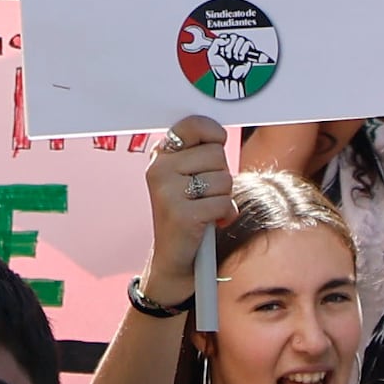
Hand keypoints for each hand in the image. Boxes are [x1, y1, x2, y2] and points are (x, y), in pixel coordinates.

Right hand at [140, 118, 236, 293]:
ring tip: (205, 209)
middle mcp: (159, 170)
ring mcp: (167, 192)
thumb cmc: (188, 212)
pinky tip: (209, 223)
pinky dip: (224, 214)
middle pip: (217, 154)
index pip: (192, 125)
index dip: (213, 133)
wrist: (174, 259)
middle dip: (221, 175)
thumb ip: (199, 154)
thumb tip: (219, 134)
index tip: (216, 142)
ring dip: (223, 197)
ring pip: (223, 179)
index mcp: (160, 156)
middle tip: (204, 194)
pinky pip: (223, 202)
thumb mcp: (188, 177)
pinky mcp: (181, 214)